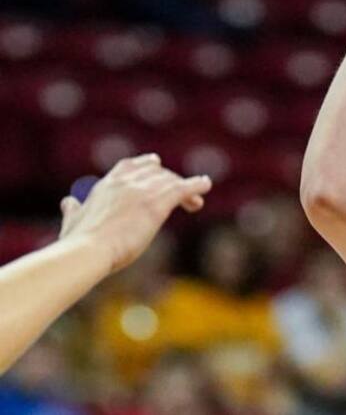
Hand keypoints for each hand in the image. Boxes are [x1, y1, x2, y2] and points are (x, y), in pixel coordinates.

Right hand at [58, 153, 212, 273]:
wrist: (86, 251)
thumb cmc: (78, 244)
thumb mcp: (72, 221)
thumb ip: (73, 210)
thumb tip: (68, 201)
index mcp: (105, 186)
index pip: (129, 166)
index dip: (145, 165)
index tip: (155, 164)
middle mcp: (125, 183)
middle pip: (155, 172)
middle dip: (169, 180)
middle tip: (181, 190)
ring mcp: (141, 191)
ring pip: (170, 180)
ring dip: (185, 188)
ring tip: (196, 202)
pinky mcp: (156, 203)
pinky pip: (182, 188)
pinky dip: (196, 184)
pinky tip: (206, 185)